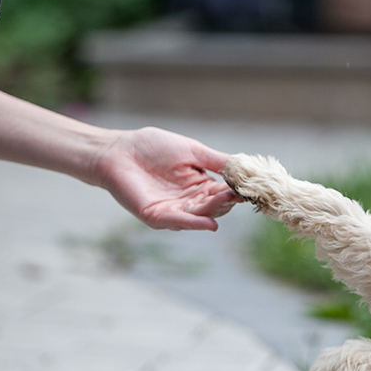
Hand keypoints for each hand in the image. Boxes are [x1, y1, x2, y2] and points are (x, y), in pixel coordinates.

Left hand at [93, 127, 244, 230]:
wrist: (118, 150)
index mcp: (199, 186)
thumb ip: (216, 161)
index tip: (252, 186)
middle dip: (227, 201)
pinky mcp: (157, 217)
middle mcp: (189, 201)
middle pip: (215, 207)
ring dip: (214, 210)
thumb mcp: (192, 151)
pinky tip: (209, 223)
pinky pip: (178, 221)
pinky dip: (194, 223)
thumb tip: (245, 168)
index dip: (237, 190)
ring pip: (200, 216)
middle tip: (239, 193)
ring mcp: (174, 211)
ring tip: (227, 201)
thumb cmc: (152, 147)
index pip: (224, 193)